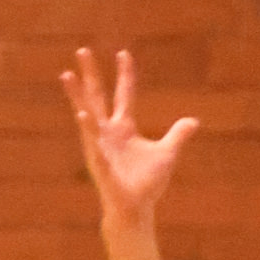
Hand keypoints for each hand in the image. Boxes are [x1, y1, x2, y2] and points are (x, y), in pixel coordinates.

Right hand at [61, 45, 196, 227]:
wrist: (135, 210)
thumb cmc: (146, 184)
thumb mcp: (167, 154)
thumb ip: (177, 135)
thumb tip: (193, 121)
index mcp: (124, 127)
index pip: (124, 94)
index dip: (125, 75)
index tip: (123, 53)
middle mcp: (107, 132)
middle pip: (98, 96)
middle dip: (91, 74)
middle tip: (82, 50)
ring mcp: (100, 145)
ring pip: (87, 114)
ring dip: (77, 95)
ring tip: (67, 75)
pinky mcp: (99, 162)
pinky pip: (92, 143)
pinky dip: (88, 129)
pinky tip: (82, 114)